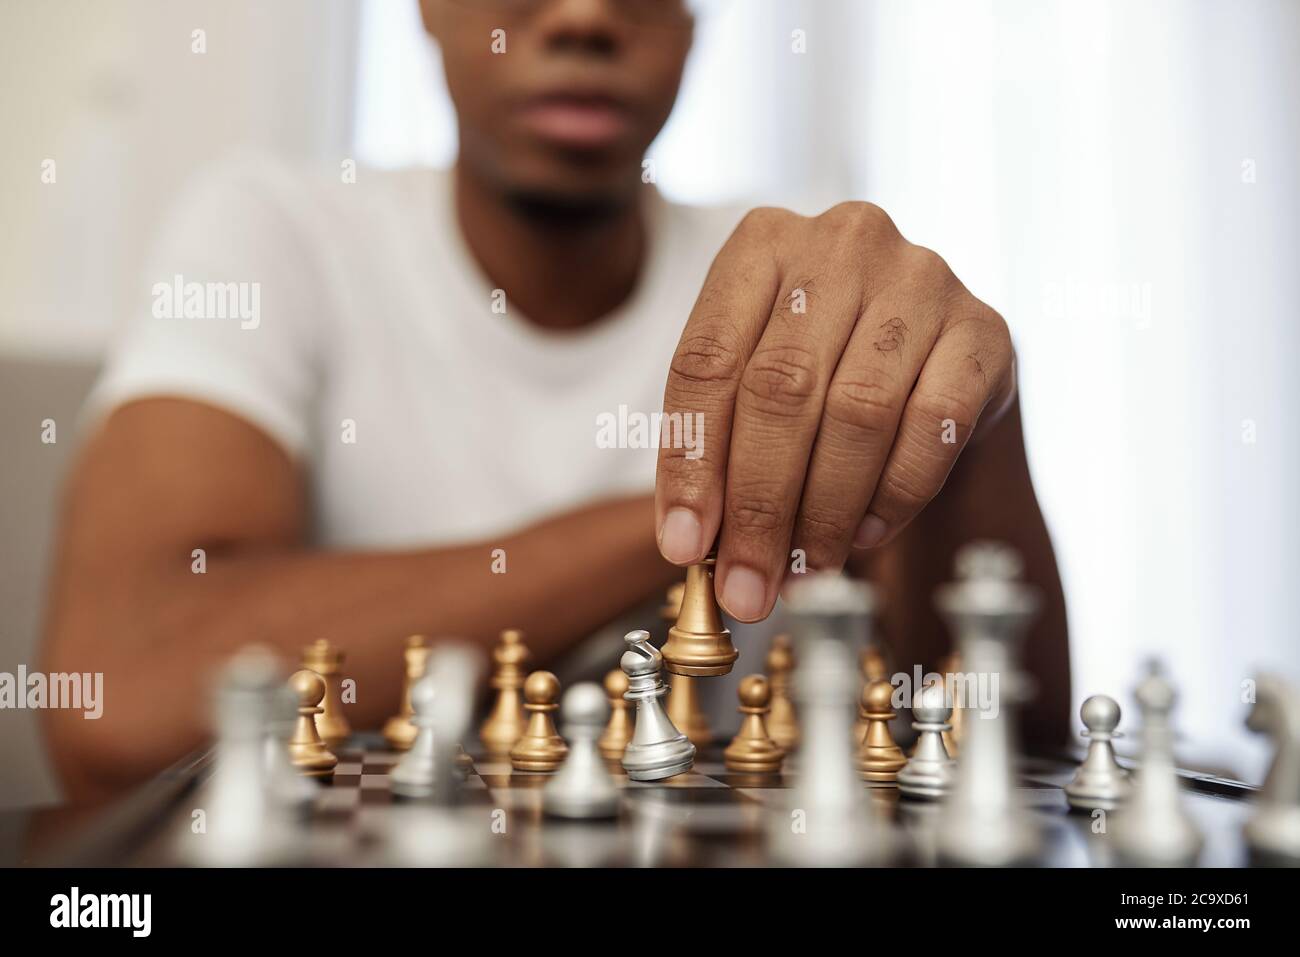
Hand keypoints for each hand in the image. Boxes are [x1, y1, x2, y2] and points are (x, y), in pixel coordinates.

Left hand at [655, 202, 1015, 621]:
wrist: (937, 361)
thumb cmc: (826, 372)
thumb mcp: (753, 385)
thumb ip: (717, 446)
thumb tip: (691, 545)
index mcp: (761, 243)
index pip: (706, 361)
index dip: (689, 463)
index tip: (684, 546)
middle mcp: (843, 243)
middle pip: (781, 388)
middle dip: (758, 505)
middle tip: (747, 584)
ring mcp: (922, 278)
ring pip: (857, 412)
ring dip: (825, 512)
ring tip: (804, 570)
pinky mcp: (984, 330)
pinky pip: (932, 426)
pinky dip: (892, 494)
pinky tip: (866, 534)